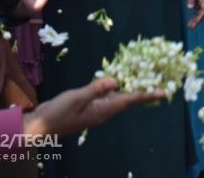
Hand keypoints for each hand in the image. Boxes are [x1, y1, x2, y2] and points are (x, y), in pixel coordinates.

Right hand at [22, 77, 163, 137]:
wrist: (40, 126)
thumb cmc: (57, 113)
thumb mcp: (76, 98)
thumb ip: (96, 89)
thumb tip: (116, 81)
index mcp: (103, 110)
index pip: (130, 101)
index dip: (147, 95)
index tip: (163, 92)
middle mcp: (103, 111)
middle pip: (128, 99)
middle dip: (143, 91)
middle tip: (159, 81)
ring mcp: (96, 109)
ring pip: (118, 97)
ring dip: (130, 87)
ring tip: (144, 77)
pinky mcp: (88, 105)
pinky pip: (106, 95)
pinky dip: (114, 86)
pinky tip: (117, 79)